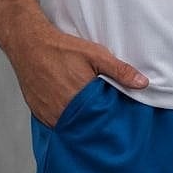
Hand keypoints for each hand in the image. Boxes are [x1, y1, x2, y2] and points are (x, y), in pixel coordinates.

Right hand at [4, 15, 148, 127]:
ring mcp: (49, 116)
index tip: (118, 119)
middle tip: (103, 114)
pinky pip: (57, 124)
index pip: (102, 121)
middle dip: (96, 122)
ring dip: (80, 122)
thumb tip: (143, 83)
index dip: (111, 120)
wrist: (29, 45)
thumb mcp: (95, 55)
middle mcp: (63, 112)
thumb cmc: (62, 49)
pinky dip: (66, 119)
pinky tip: (71, 109)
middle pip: (86, 126)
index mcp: (80, 100)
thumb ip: (119, 70)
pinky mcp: (40, 115)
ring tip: (88, 112)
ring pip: (71, 127)